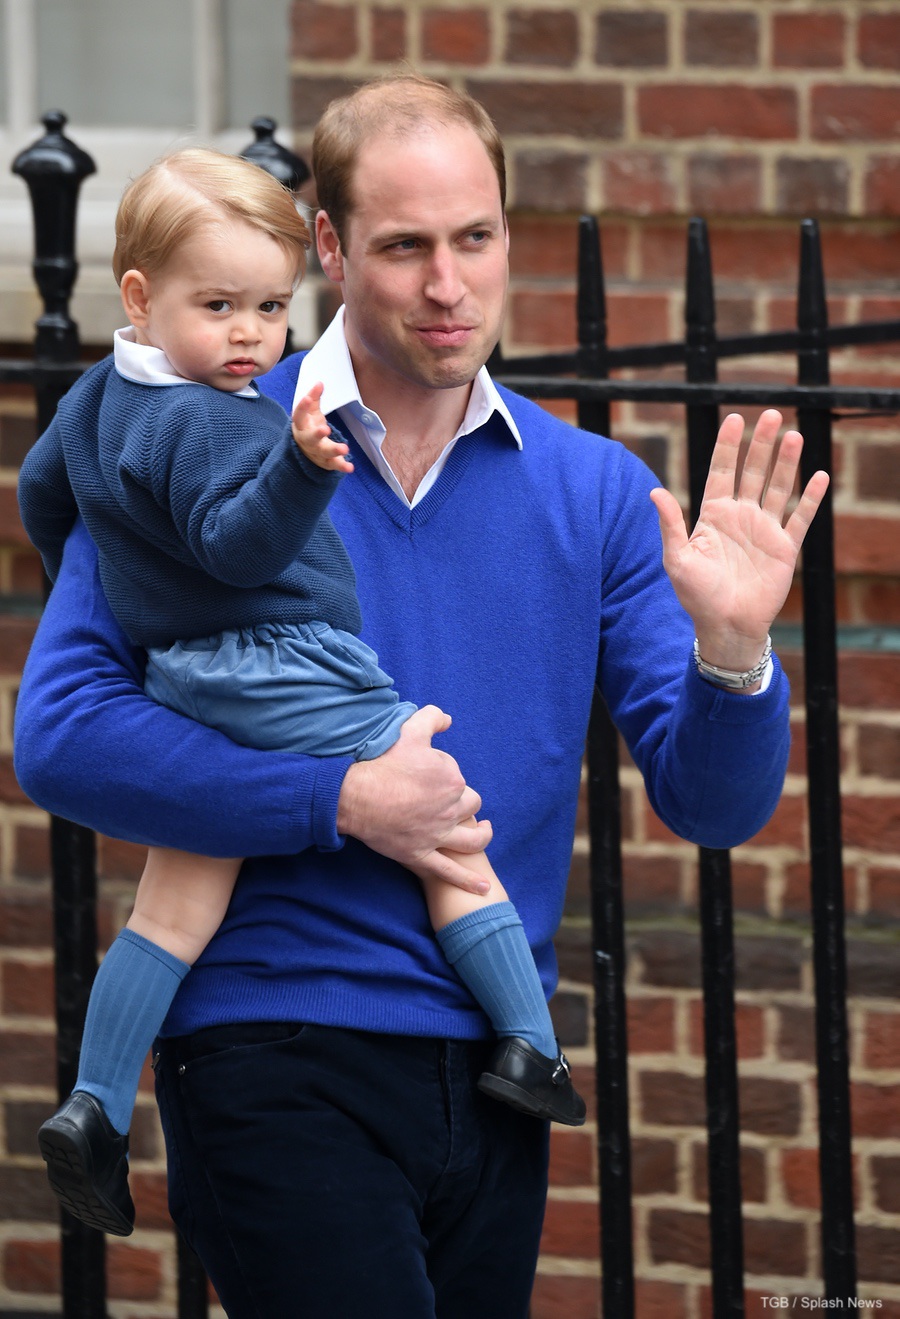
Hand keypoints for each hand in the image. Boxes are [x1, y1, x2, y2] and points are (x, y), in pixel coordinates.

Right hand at [291, 382, 353, 473]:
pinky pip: (333, 465)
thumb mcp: (310, 411)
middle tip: (325, 429)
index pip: (299, 415)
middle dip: (316, 434)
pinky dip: (341, 466)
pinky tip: (350, 467)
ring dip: (333, 451)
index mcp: (301, 425)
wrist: (303, 449)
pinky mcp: (325, 462)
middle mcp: (306, 440)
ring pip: (323, 453)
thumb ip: (314, 397)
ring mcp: (315, 452)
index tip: (307, 398)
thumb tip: (320, 383)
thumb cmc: (308, 426)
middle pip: (310, 438)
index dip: (302, 407)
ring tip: (345, 449)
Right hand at [336, 705, 492, 892]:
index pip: (460, 780)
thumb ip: (431, 719)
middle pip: (470, 806)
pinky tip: (483, 888)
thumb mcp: (409, 731)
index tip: (430, 777)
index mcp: (452, 780)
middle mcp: (450, 808)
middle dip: (464, 803)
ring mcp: (437, 834)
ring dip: (482, 835)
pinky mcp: (421, 855)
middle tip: (450, 801)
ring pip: (471, 839)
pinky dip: (468, 881)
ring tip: (484, 830)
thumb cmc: (382, 762)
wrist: (355, 794)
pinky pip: (450, 871)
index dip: (448, 778)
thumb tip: (446, 719)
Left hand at [650, 409, 829, 672]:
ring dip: (786, 462)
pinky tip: (819, 476)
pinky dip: (810, 499)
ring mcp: (764, 530)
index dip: (728, 446)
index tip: (733, 419)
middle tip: (769, 414)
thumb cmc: (696, 595)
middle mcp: (740, 517)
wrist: (725, 626)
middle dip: (760, 444)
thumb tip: (655, 491)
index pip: (722, 471)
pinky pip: (801, 518)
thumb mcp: (677, 559)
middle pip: (752, 471)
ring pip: (777, 487)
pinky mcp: (784, 548)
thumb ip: (670, 525)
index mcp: (713, 515)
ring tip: (794, 435)